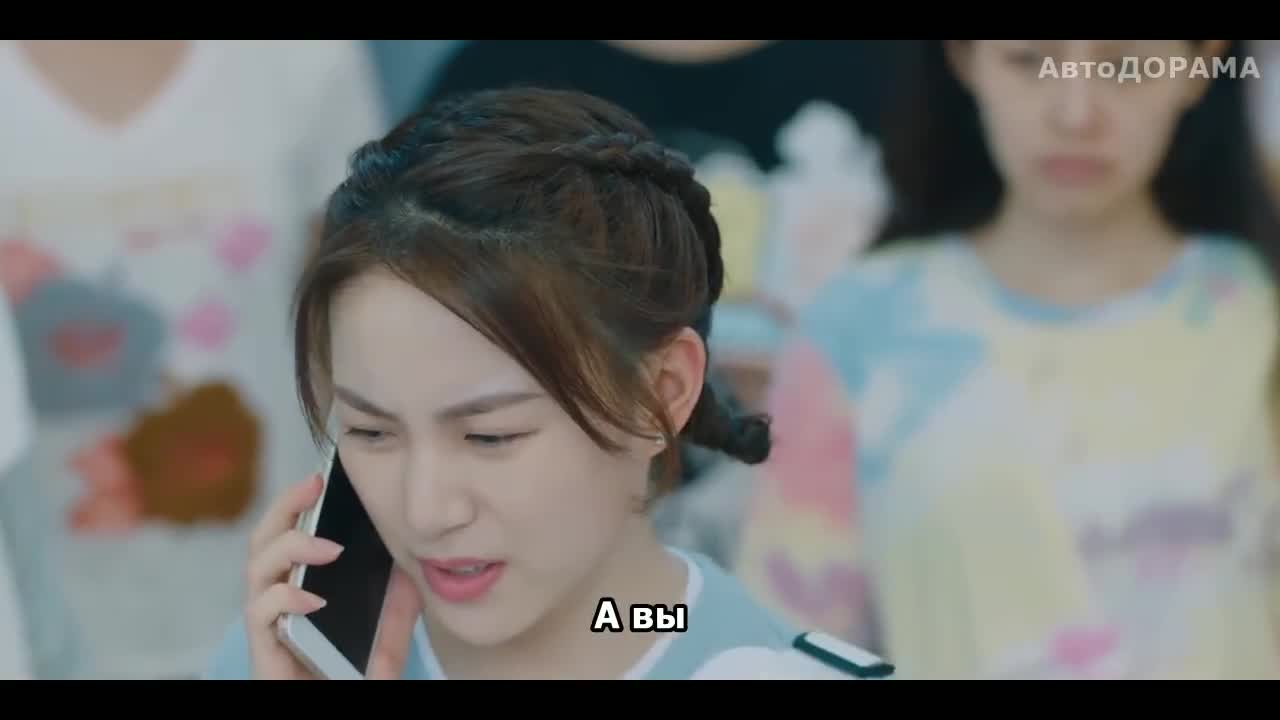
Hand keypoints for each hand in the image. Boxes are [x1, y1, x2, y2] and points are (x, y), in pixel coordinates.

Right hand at [243, 474, 422, 678]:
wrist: (350, 700)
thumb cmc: (362, 668)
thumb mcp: (392, 618)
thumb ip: (397, 584)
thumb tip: (411, 544)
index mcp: (300, 582)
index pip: (286, 531)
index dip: (294, 501)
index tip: (318, 476)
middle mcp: (277, 598)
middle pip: (262, 540)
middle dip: (284, 506)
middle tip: (313, 488)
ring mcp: (267, 623)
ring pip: (255, 570)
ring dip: (290, 548)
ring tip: (331, 548)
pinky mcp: (264, 651)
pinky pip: (259, 614)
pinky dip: (284, 598)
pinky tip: (314, 598)